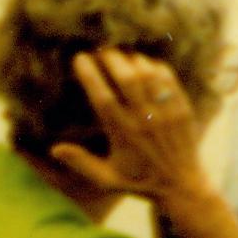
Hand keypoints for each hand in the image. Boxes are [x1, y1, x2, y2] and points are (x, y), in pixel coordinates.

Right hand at [53, 49, 214, 207]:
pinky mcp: (183, 109)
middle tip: (102, 51)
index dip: (90, 74)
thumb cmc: (139, 182)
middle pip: (127, 78)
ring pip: (148, 75)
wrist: (182, 185)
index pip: (102, 97)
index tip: (80, 58)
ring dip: (133, 61)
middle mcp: (144, 120)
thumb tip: (54, 149)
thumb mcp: (106, 179)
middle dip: (112, 59)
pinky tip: (146, 65)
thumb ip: (81, 163)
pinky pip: (169, 79)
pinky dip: (156, 67)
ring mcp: (166, 113)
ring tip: (122, 57)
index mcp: (122, 134)